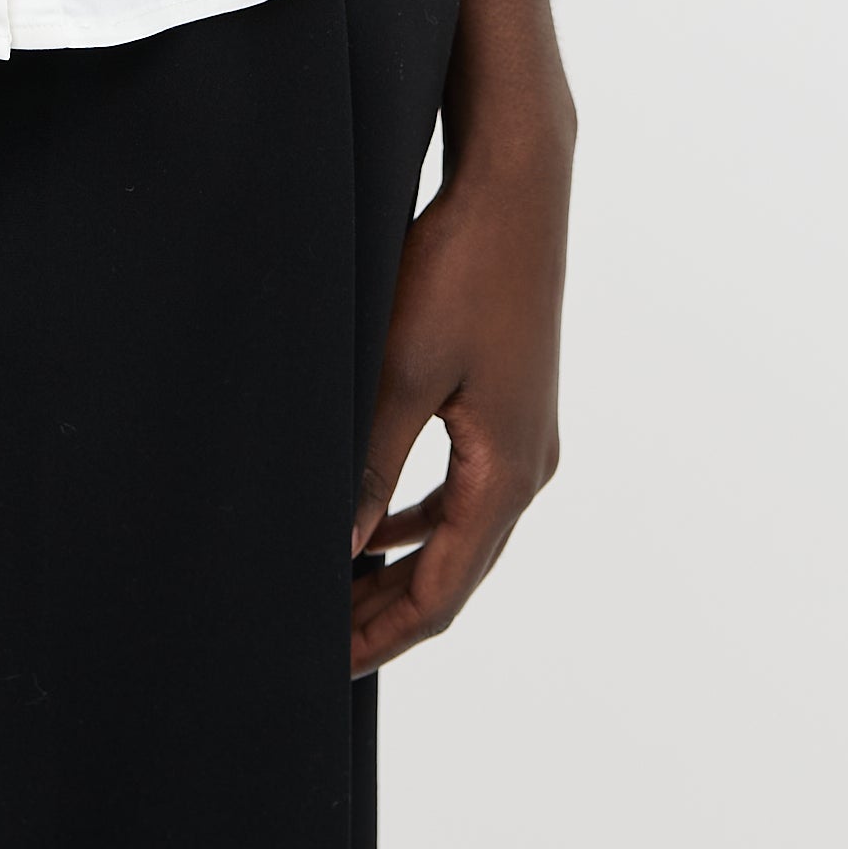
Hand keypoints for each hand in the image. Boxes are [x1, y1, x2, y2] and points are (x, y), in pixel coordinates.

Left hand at [350, 0, 573, 676]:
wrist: (516, 183)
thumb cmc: (458, 267)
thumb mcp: (398, 368)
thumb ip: (365, 461)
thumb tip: (335, 546)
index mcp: (505, 472)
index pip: (441, 590)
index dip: (381, 634)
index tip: (324, 665)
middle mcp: (526, 464)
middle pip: (453, 569)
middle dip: (387, 609)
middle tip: (321, 643)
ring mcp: (523, 430)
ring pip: (457, 528)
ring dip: (400, 561)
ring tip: (338, 592)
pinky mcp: (509, 395)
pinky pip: (461, 484)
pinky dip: (417, 513)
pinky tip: (374, 515)